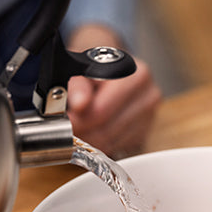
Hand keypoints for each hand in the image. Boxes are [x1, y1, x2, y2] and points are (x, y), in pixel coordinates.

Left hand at [65, 24, 160, 159]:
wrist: (112, 65)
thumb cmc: (97, 64)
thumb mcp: (82, 67)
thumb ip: (78, 85)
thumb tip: (79, 104)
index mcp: (136, 76)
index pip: (102, 110)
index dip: (78, 120)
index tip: (63, 123)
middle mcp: (148, 97)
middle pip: (107, 129)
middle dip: (82, 133)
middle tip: (63, 131)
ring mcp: (148, 117)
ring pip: (111, 142)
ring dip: (89, 141)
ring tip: (76, 130)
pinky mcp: (144, 132)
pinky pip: (117, 147)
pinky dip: (101, 144)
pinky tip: (91, 132)